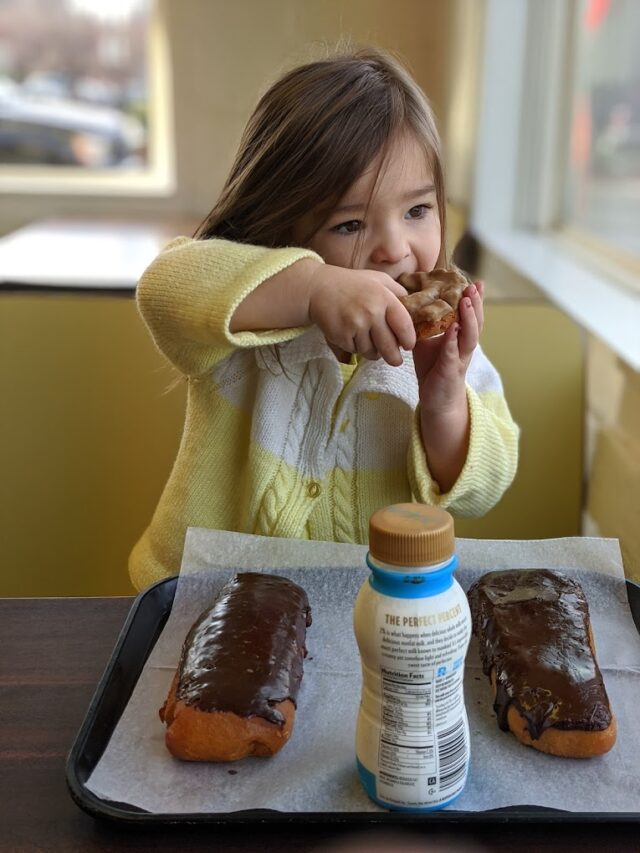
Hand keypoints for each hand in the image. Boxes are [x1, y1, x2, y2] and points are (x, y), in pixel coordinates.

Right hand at [307, 264, 415, 365]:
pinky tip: (354, 337)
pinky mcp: (341, 336)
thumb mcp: (379, 280)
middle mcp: (371, 312)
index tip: (409, 346)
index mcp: (384, 297)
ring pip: (372, 352)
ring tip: (370, 343)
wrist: (319, 288)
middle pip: (389, 346)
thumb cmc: (352, 284)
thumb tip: (416, 311)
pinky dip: (357, 348)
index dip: (409, 340)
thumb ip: (398, 293)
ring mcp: (355, 325)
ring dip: (373, 352)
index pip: (404, 325)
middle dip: (394, 357)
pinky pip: (356, 350)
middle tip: (396, 360)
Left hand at [413, 281, 483, 411]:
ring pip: (469, 336)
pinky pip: (452, 354)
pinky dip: (452, 341)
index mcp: (461, 338)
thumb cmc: (433, 369)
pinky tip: (452, 329)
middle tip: (473, 286)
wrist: (437, 401)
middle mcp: (464, 347)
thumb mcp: (426, 342)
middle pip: (475, 322)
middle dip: (476, 304)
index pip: (470, 315)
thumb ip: (423, 325)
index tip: (477, 282)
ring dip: (469, 319)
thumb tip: (411, 304)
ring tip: (466, 302)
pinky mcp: (450, 371)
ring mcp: (459, 358)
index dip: (475, 300)